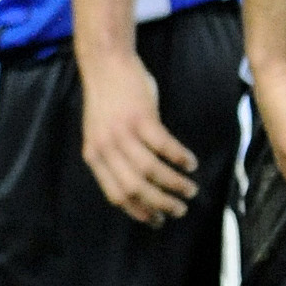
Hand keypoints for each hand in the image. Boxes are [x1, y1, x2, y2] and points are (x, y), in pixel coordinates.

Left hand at [77, 48, 198, 225]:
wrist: (106, 65)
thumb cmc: (108, 99)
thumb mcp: (101, 133)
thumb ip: (114, 156)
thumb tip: (138, 182)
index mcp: (94, 156)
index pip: (115, 194)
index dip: (138, 211)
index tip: (158, 220)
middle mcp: (106, 149)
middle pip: (135, 187)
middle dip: (160, 203)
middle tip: (180, 209)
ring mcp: (123, 133)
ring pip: (151, 170)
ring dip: (174, 183)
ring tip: (191, 189)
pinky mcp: (142, 118)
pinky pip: (163, 146)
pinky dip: (179, 158)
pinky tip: (191, 163)